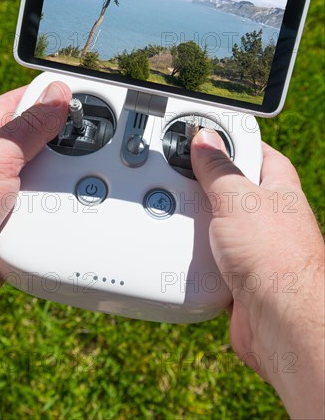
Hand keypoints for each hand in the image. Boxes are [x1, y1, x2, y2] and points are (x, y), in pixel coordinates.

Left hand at [0, 82, 71, 319]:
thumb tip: (56, 96)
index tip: (74, 92)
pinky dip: (66, 208)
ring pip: (52, 177)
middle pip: (44, 142)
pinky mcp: (24, 223)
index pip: (20, 105)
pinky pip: (54, 210)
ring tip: (83, 176)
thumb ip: (29, 127)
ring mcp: (13, 196)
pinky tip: (75, 206)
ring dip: (66, 180)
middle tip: (90, 137)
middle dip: (66, 141)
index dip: (46, 96)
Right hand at [191, 130, 323, 418]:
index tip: (202, 133)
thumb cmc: (277, 259)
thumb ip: (219, 168)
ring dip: (196, 219)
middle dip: (204, 182)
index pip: (254, 150)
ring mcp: (251, 242)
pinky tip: (183, 245)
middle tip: (179, 173)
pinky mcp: (236, 269)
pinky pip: (208, 250)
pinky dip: (194, 248)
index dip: (229, 139)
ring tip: (176, 210)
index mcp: (276, 187)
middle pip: (228, 185)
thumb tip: (205, 140)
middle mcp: (266, 214)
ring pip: (215, 220)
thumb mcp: (238, 199)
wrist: (279, 322)